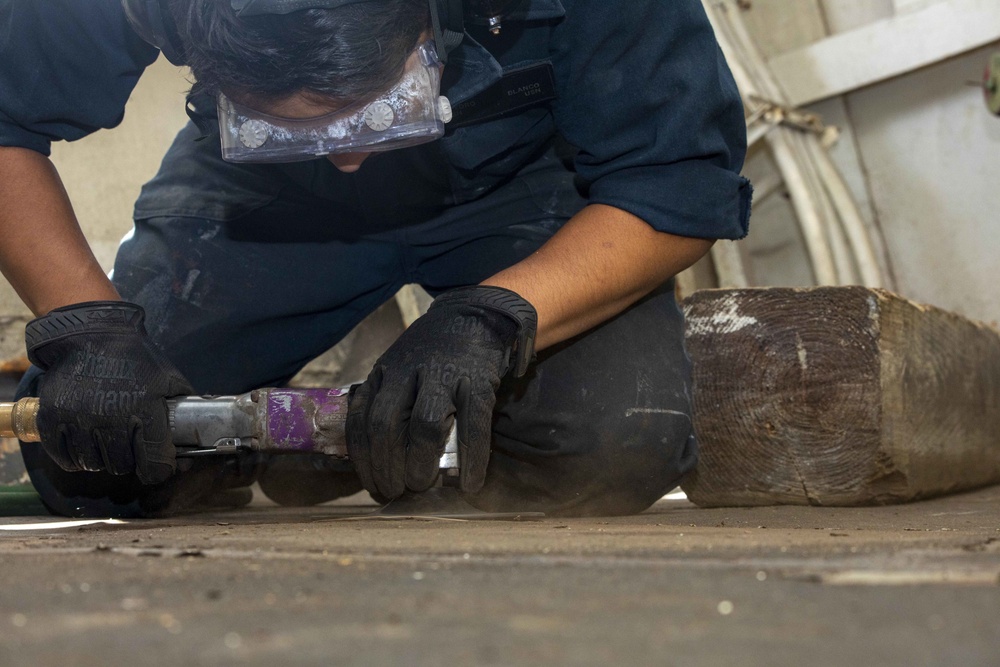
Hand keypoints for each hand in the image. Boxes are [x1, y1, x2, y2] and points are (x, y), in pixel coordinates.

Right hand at [25, 301, 193, 483]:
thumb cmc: (133, 357)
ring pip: (93, 465)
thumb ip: (182, 408)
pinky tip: (84, 444)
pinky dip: (74, 457)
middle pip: (122, 467)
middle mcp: (111, 419)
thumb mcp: (167, 378)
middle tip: (130, 448)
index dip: (160, 470)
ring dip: (101, 460)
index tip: (159, 466)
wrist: (89, 334)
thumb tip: (195, 439)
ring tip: (106, 443)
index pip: (154, 464)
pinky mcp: (53, 418)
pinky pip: (65, 457)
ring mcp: (79, 420)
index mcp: (145, 411)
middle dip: (130, 462)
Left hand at [347, 286, 536, 498]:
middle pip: (386, 425)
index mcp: (384, 371)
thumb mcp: (398, 366)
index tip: (372, 484)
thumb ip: (386, 399)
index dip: (363, 459)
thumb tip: (376, 455)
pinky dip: (472, 460)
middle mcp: (408, 372)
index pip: (362, 420)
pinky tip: (471, 483)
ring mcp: (444, 376)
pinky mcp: (478, 382)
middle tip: (395, 491)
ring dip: (420, 464)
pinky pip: (473, 427)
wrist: (477, 315)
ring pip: (424, 426)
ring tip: (423, 485)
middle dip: (386, 466)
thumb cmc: (434, 351)